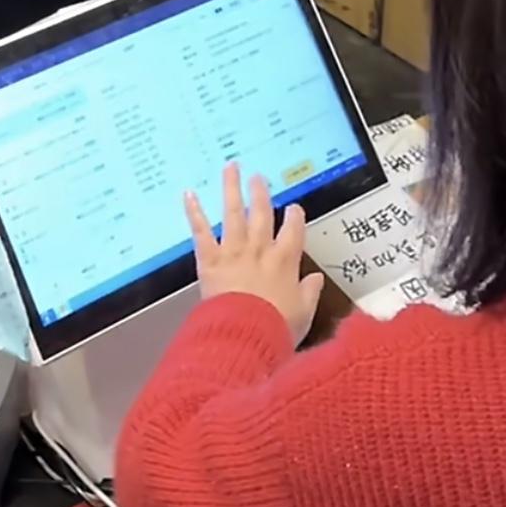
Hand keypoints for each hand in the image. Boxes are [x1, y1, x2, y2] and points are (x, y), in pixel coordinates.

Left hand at [185, 165, 324, 342]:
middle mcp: (259, 251)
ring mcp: (233, 253)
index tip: (294, 207)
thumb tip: (316, 279)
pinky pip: (201, 233)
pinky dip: (194, 213)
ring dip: (232, 190)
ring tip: (230, 169)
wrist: (244, 337)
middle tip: (258, 177)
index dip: (294, 218)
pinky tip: (189, 194)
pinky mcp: (210, 261)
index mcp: (284, 263)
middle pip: (262, 215)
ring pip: (233, 215)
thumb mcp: (303, 313)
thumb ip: (310, 293)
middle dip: (261, 195)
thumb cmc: (274, 328)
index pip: (293, 232)